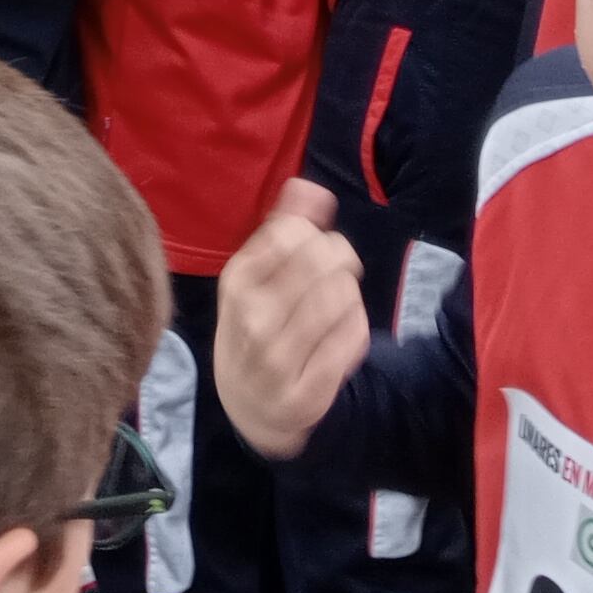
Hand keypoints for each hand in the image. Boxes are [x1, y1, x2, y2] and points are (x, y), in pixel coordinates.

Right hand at [211, 182, 372, 458]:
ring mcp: (278, 359)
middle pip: (321, 260)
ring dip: (349, 294)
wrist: (247, 405)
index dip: (316, 233)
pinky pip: (352, 338)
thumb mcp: (254, 274)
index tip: (316, 246)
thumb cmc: (255, 324)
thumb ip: (281, 225)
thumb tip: (310, 186)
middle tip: (339, 271)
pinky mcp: (307, 392)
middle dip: (341, 258)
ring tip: (338, 302)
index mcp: (237, 281)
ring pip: (342, 297)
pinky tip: (342, 332)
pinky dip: (356, 327)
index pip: (290, 233)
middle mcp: (253, 319)